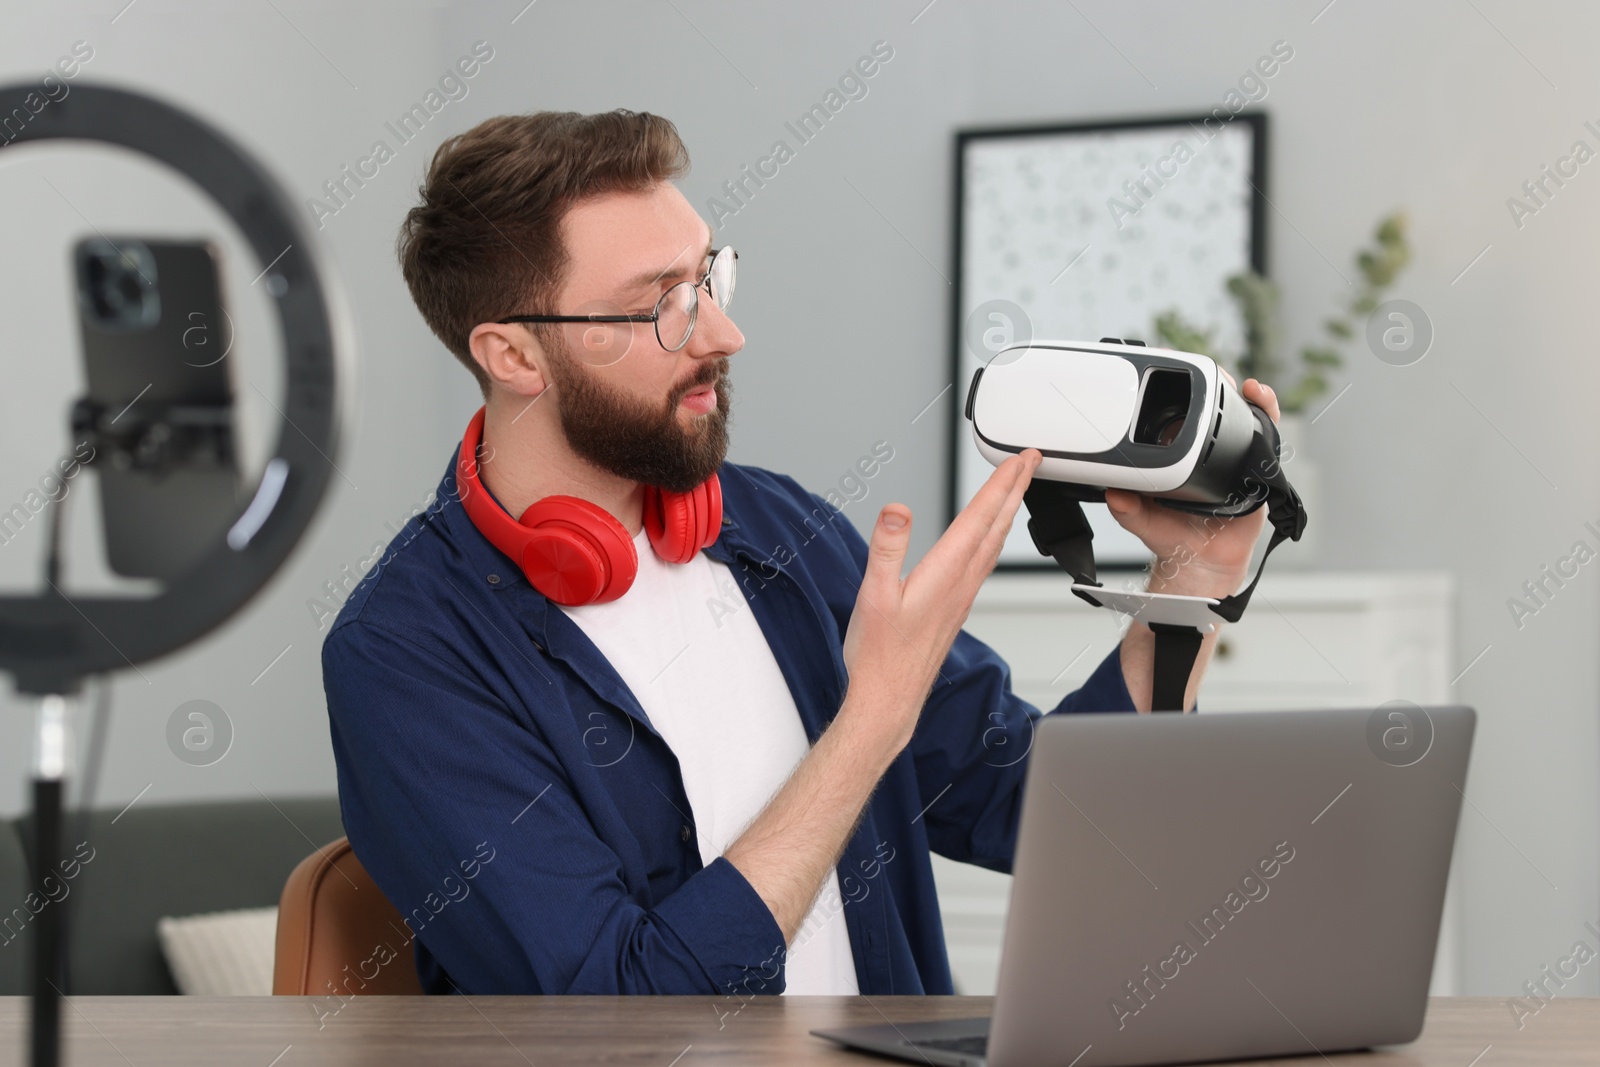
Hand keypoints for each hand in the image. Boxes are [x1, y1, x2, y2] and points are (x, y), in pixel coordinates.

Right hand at [841, 448, 1041, 750]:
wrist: (889, 699)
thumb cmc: (878, 655)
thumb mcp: (872, 595)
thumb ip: (886, 548)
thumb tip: (898, 509)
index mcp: (944, 574)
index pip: (979, 517)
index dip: (1001, 484)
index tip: (1020, 458)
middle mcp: (961, 583)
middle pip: (996, 526)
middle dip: (1015, 489)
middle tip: (1033, 461)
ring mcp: (962, 597)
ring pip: (994, 545)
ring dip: (1008, 512)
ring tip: (1017, 490)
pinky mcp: (956, 609)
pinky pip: (984, 564)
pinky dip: (994, 540)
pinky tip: (990, 540)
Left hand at [1104, 377, 1280, 599]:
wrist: (1201, 562)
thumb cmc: (1171, 536)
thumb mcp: (1143, 522)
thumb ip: (1129, 509)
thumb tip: (1114, 493)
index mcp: (1175, 454)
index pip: (1180, 413)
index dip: (1184, 390)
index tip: (1183, 372)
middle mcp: (1204, 450)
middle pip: (1216, 408)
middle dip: (1221, 386)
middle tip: (1220, 379)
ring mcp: (1232, 457)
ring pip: (1244, 419)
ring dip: (1250, 399)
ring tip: (1250, 389)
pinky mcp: (1256, 469)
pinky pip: (1266, 440)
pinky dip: (1268, 418)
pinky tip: (1263, 404)